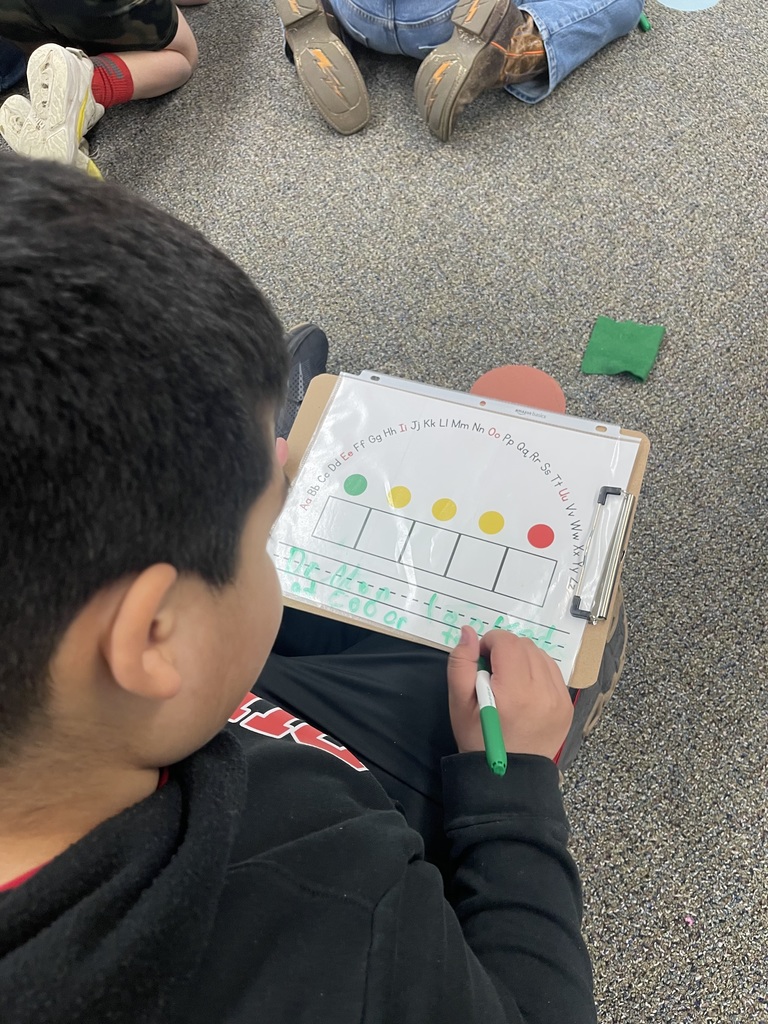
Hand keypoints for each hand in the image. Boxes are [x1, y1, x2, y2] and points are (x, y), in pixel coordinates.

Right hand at [447, 626, 572, 759]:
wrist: (508, 776)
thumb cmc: (478, 739)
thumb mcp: (458, 703)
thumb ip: (460, 663)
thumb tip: (469, 631)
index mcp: (515, 691)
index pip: (507, 642)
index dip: (489, 643)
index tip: (480, 659)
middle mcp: (543, 691)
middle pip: (525, 645)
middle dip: (505, 650)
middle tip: (492, 672)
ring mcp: (559, 699)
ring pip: (541, 655)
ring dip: (523, 659)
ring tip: (509, 680)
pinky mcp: (567, 705)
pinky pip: (553, 672)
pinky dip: (537, 672)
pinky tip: (525, 689)